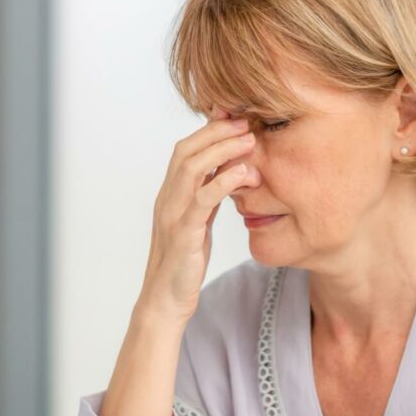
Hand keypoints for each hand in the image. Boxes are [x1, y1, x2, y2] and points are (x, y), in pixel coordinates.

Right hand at [138, 105, 254, 323]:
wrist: (165, 300)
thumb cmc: (184, 261)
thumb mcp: (197, 221)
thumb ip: (207, 195)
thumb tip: (227, 170)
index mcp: (170, 193)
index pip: (186, 148)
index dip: (209, 128)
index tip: (236, 115)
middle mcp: (167, 198)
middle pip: (187, 150)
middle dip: (217, 130)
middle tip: (247, 121)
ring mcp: (172, 215)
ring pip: (192, 168)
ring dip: (222, 149)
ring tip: (250, 141)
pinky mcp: (183, 234)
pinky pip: (202, 200)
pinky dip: (223, 181)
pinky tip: (244, 173)